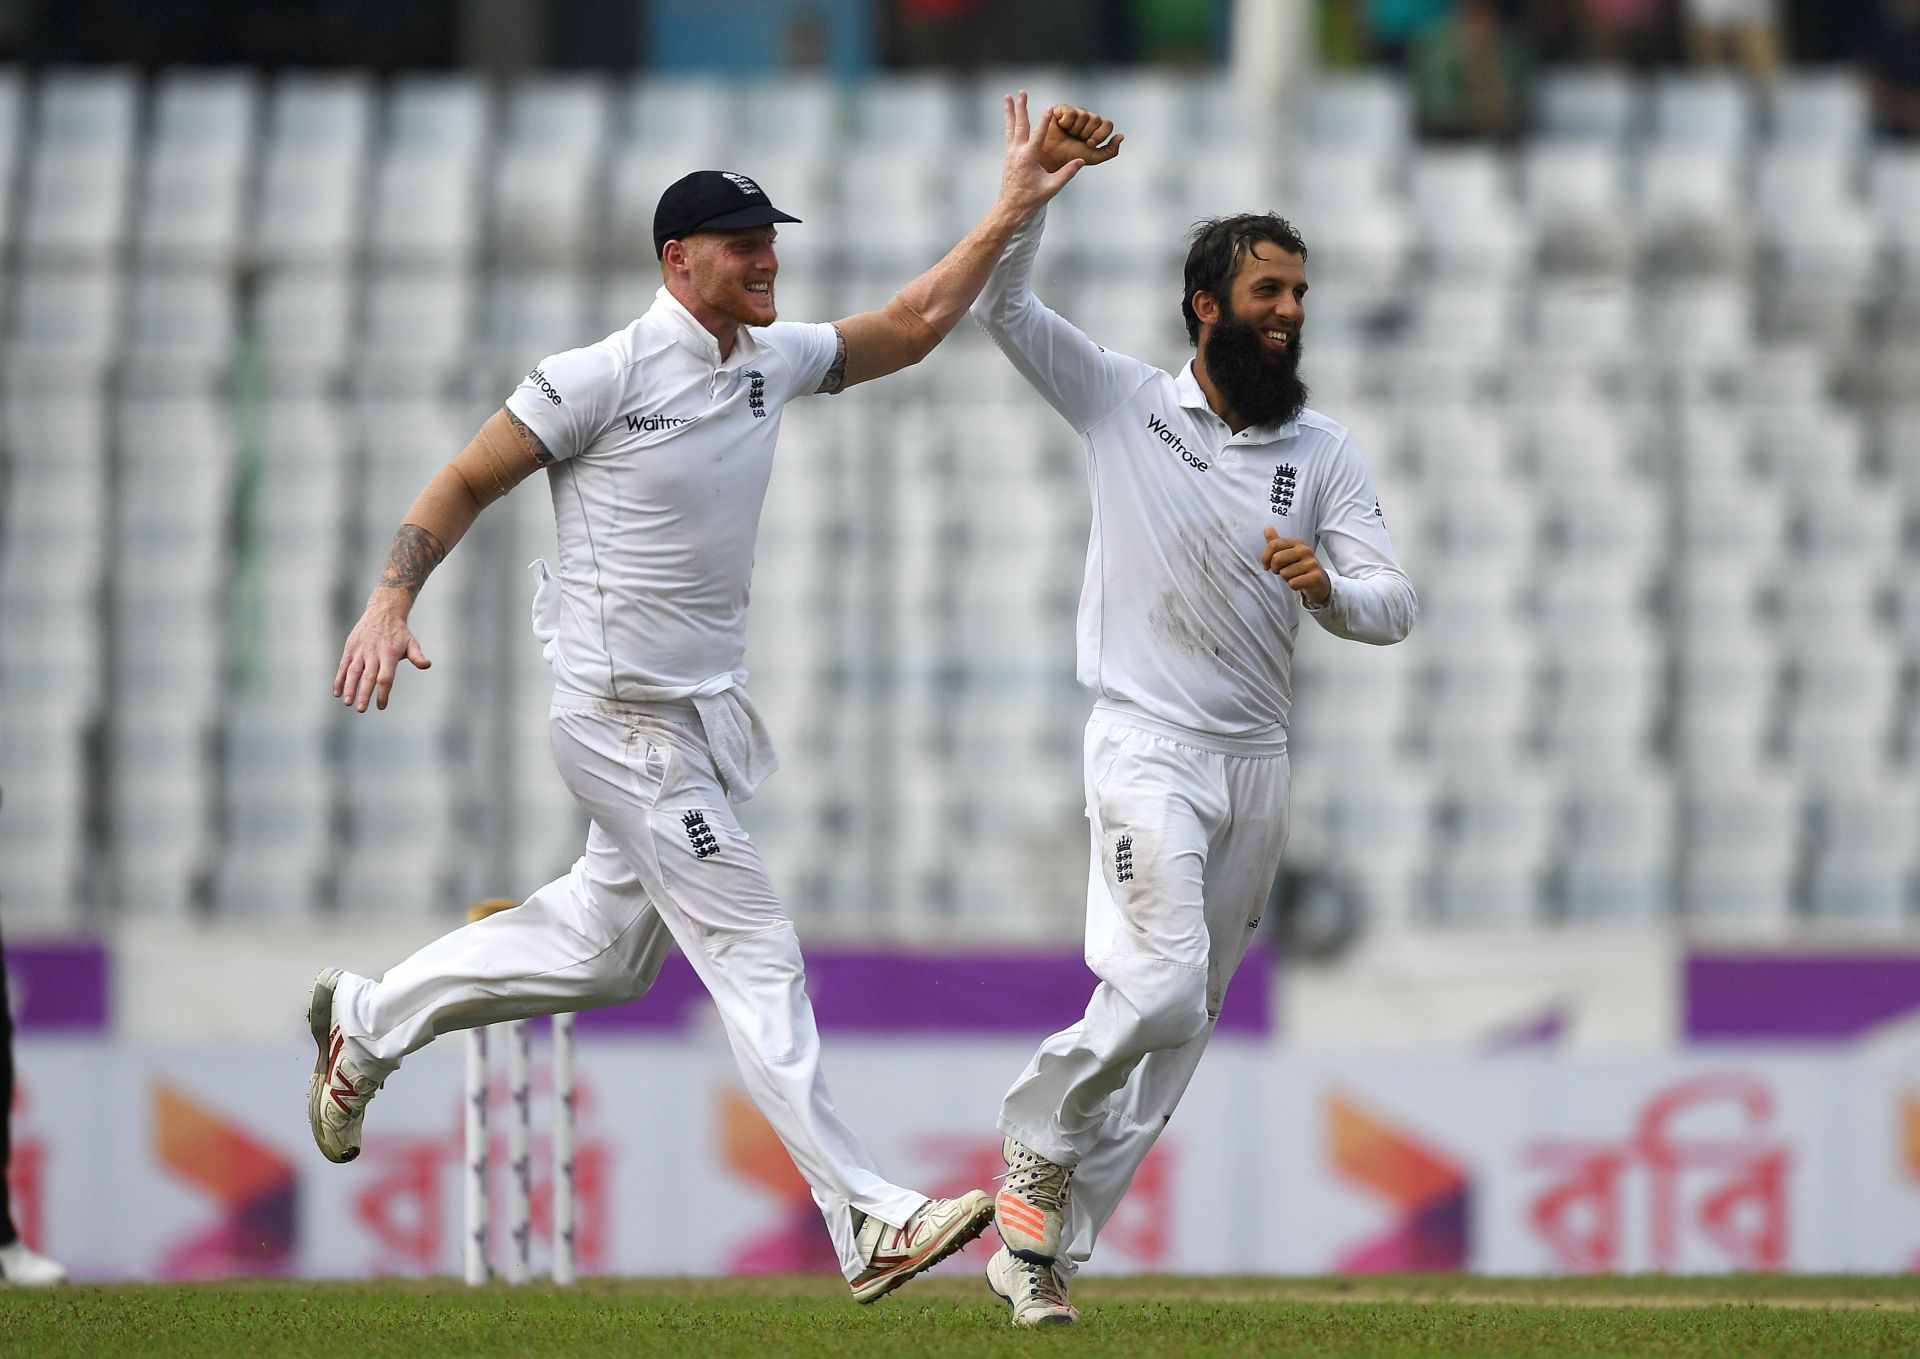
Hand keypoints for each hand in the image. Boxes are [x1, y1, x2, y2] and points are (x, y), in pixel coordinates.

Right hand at [333, 599, 430, 712]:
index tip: (381, 706)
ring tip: (347, 702)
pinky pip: (343, 666)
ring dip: (349, 687)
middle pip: (368, 677)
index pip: (385, 677)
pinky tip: (337, 692)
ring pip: (353, 672)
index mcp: (389, 654)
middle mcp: (373, 653)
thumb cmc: (399, 633)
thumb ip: (417, 656)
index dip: (383, 693)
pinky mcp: (350, 648)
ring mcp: (360, 651)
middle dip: (364, 693)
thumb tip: (427, 665)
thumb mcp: (411, 642)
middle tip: (361, 709)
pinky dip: (339, 679)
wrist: (383, 611)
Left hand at [995, 91, 1091, 216]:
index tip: (1050, 107)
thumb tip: (1081, 160)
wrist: (1011, 207)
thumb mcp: (1051, 188)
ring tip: (1007, 96)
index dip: (1045, 120)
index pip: (1038, 134)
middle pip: (1020, 124)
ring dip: (1010, 111)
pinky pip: (1009, 134)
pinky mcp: (1008, 156)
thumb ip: (1067, 173)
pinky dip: (1010, 123)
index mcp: (1028, 158)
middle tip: (1022, 92)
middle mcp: (1017, 152)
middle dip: (1022, 107)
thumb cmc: (1031, 199)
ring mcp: (1011, 153)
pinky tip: (1010, 116)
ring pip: (1011, 127)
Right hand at [1039, 104, 1122, 173]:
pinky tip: (1061, 127)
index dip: (1100, 135)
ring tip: (1068, 134)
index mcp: (1096, 129)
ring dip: (1075, 129)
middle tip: (1077, 139)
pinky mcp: (1062, 109)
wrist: (1051, 157)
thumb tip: (1121, 136)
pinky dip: (1066, 123)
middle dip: (1086, 133)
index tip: (1089, 143)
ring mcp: (1076, 113)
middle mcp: (1087, 119)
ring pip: (1084, 115)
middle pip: (1097, 119)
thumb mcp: (1094, 157)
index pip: (1108, 125)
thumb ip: (1110, 150)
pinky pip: (1071, 112)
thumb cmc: (1071, 156)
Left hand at [1262, 527, 1329, 606]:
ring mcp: (1311, 563)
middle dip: (1275, 569)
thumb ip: (1276, 541)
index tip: (1267, 565)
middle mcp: (1305, 550)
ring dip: (1286, 578)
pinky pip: (1293, 583)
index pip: (1273, 545)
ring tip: (1294, 576)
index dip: (1265, 557)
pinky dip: (1293, 586)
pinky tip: (1300, 583)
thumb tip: (1267, 527)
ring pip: (1284, 573)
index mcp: (1297, 542)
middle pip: (1276, 558)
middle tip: (1282, 572)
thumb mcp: (1287, 553)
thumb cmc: (1299, 567)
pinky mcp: (1315, 576)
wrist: (1318, 581)